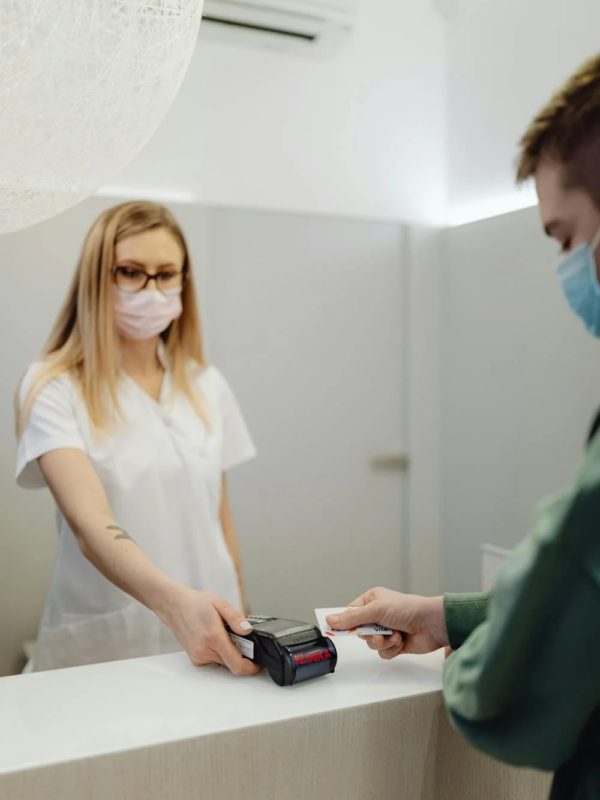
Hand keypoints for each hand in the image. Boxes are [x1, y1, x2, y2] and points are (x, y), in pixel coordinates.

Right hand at [160, 585, 261, 675]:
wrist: (175, 607)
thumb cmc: (196, 604)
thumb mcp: (221, 604)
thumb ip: (236, 618)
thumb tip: (248, 630)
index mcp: (213, 638)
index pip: (236, 664)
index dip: (251, 667)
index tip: (258, 664)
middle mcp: (204, 651)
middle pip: (232, 663)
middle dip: (241, 653)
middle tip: (240, 637)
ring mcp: (199, 657)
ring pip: (224, 663)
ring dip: (229, 652)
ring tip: (224, 633)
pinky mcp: (196, 659)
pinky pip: (215, 661)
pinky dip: (220, 652)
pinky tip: (215, 638)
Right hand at [326, 587, 447, 659]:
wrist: (431, 624)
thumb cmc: (406, 609)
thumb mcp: (375, 610)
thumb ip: (352, 618)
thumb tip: (330, 620)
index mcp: (372, 600)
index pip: (351, 613)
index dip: (345, 622)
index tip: (336, 630)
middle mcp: (378, 615)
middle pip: (360, 631)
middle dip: (370, 635)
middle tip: (378, 632)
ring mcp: (387, 630)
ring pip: (371, 643)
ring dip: (382, 642)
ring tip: (394, 636)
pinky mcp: (395, 644)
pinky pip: (383, 652)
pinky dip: (391, 649)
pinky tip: (400, 642)